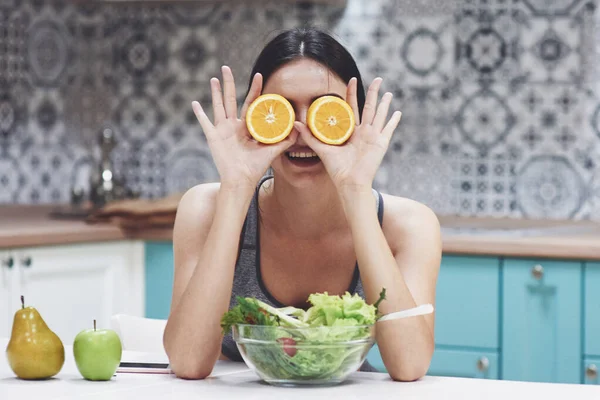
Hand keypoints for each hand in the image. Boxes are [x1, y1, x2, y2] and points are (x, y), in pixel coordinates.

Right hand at [192, 66, 297, 190]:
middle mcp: (234, 126)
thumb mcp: (272, 151)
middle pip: (231, 99)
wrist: (241, 180)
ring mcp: (222, 130)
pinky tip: (194, 103)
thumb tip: (299, 129)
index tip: (259, 75)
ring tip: (214, 78)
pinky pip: (205, 123)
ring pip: (218, 106)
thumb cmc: (255, 168)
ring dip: (215, 92)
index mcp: (247, 127)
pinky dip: (199, 114)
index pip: (251, 103)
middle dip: (229, 83)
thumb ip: (285, 140)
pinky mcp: (213, 137)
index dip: (254, 90)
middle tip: (226, 67)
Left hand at [295, 77, 401, 193]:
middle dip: (373, 92)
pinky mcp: (381, 143)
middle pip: (369, 107)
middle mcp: (363, 132)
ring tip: (388, 92)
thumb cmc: (336, 169)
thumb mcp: (322, 149)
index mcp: (350, 131)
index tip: (351, 80)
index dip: (352, 94)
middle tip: (377, 79)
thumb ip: (310, 136)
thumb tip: (296, 123)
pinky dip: (394, 121)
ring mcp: (373, 137)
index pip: (351, 107)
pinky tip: (398, 112)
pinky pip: (389, 129)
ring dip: (384, 104)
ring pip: (380, 115)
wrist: (349, 182)